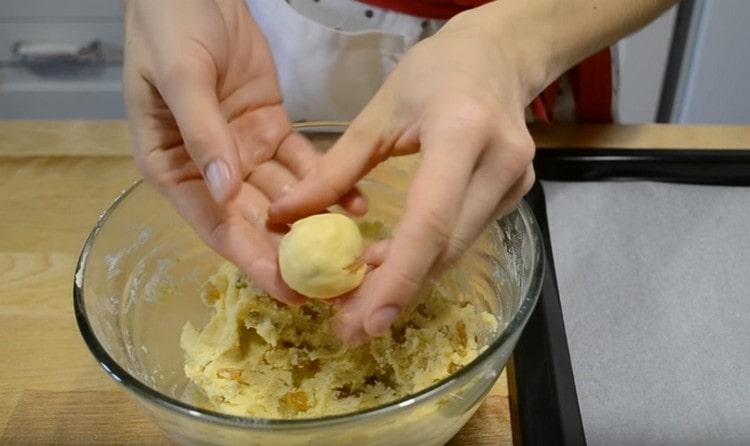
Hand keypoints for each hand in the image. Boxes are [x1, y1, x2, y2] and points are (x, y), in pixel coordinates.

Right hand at [123, 0, 366, 303]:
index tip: (288, 289)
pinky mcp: (270, 130)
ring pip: (283, 198)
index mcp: (173, 168)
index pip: (215, 226)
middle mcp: (209, 170)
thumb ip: (202, 132)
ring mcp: (243, 151)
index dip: (252, 260)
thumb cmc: (169, 27)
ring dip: (315, 222)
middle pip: (254, 221)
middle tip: (334, 280)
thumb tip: (224, 191)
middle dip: (291, 252)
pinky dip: (327, 182)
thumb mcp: (180, 76)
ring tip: (353, 248)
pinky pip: (301, 163)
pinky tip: (355, 201)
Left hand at [268, 13, 537, 340]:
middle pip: (444, 248)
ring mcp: (515, 185)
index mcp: (463, 132)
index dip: (398, 276)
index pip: (430, 220)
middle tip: (348, 324)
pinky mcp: (515, 197)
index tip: (365, 320)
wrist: (500, 58)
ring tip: (357, 297)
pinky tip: (389, 264)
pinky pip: (462, 238)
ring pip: (454, 250)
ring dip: (406, 278)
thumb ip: (335, 169)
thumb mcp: (379, 112)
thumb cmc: (434, 73)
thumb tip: (285, 216)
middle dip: (393, 291)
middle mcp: (499, 165)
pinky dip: (424, 257)